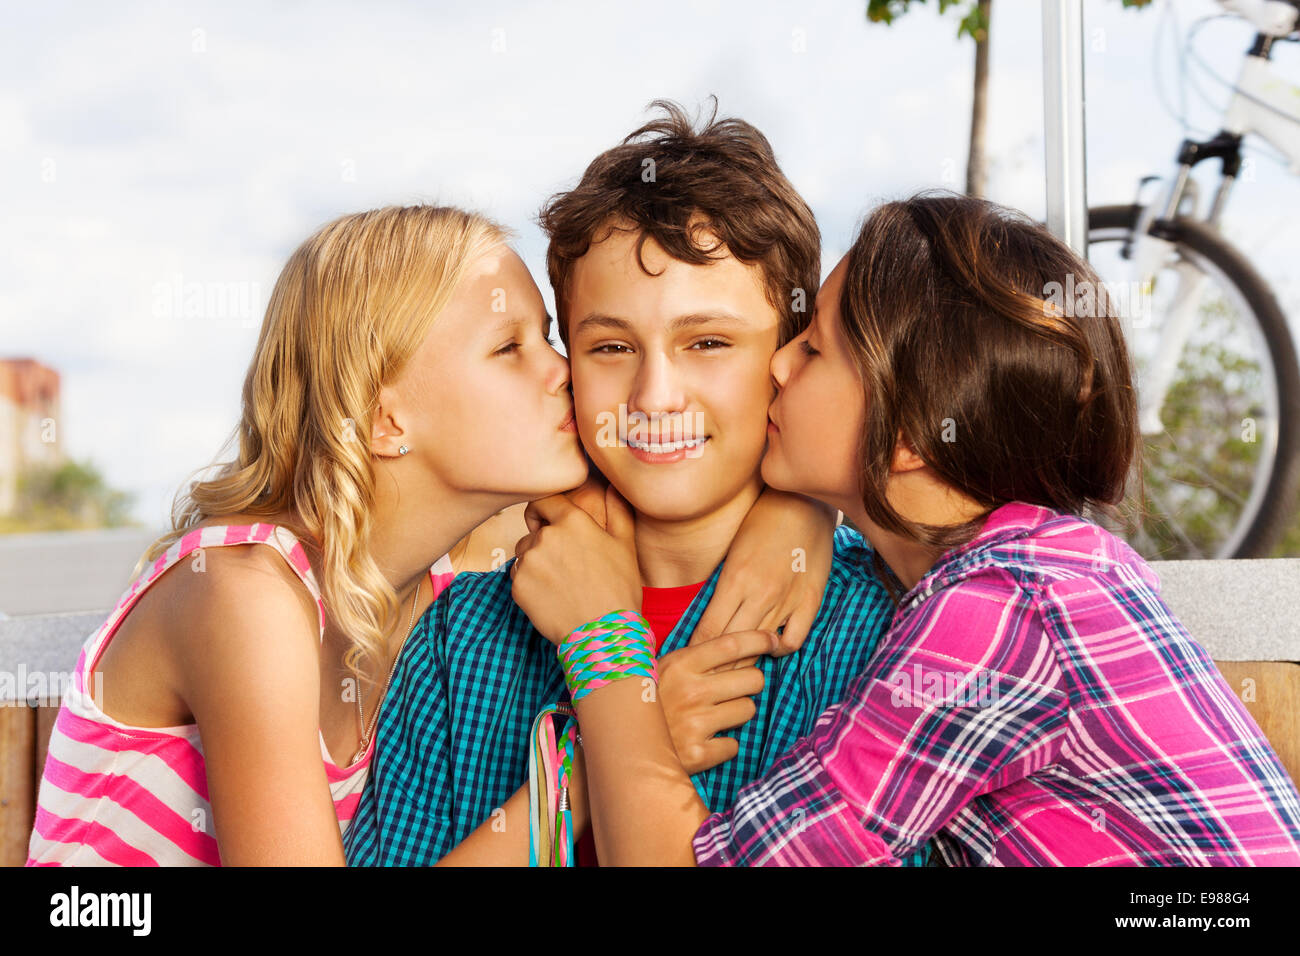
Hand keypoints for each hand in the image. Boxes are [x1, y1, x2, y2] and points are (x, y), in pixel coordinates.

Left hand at [510, 482, 642, 645]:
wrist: (604, 634)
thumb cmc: (619, 589)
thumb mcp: (625, 545)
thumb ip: (617, 510)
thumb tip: (613, 486)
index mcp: (572, 521)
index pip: (543, 501)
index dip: (544, 511)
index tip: (550, 522)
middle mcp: (546, 536)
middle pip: (534, 531)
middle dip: (545, 543)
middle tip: (568, 567)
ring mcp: (529, 561)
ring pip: (525, 555)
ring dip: (537, 564)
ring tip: (561, 584)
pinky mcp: (518, 586)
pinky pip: (519, 577)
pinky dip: (531, 585)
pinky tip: (552, 597)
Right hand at [657, 629, 775, 773]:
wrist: (621, 746)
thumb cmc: (648, 703)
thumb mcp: (663, 670)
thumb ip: (695, 659)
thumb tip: (736, 646)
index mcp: (681, 664)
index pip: (732, 644)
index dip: (759, 639)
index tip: (773, 640)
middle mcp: (691, 690)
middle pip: (752, 678)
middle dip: (750, 683)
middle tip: (733, 690)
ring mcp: (695, 722)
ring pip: (748, 710)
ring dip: (736, 714)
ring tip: (713, 717)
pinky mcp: (698, 753)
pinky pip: (733, 745)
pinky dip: (723, 746)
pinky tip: (704, 741)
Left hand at [689, 488, 835, 659]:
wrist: (803, 502)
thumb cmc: (761, 521)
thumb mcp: (731, 551)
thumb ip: (720, 585)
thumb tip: (704, 617)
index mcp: (735, 580)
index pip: (708, 631)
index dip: (696, 651)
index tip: (687, 661)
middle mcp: (760, 594)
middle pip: (732, 646)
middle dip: (716, 665)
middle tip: (705, 675)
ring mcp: (787, 600)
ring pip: (760, 647)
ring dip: (745, 661)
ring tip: (733, 669)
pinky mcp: (810, 601)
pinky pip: (794, 640)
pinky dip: (781, 649)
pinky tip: (772, 646)